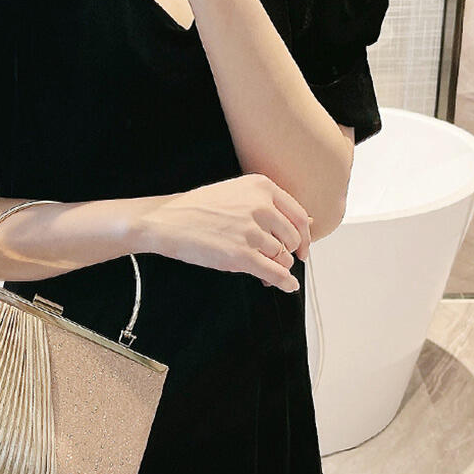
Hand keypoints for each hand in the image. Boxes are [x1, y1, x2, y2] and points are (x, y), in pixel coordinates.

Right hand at [134, 173, 312, 292]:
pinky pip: (275, 273)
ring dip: (276, 267)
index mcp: (261, 187)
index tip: (302, 248)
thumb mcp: (235, 193)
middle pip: (292, 238)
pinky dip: (285, 282)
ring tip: (262, 270)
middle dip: (287, 254)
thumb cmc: (195, 209)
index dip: (304, 236)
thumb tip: (308, 222)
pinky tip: (287, 286)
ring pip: (282, 257)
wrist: (166, 221)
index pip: (299, 215)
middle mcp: (260, 206)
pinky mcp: (242, 256)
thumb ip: (268, 205)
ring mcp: (252, 231)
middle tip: (277, 262)